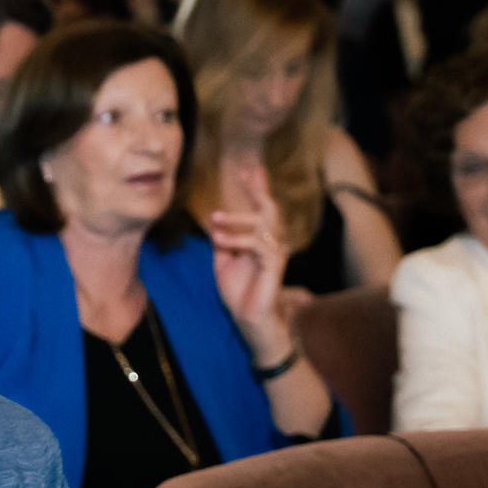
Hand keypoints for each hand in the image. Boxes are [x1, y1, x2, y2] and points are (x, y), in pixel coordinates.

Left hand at [207, 168, 293, 361]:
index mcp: (259, 239)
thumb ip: (222, 242)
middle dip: (258, 190)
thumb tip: (214, 224)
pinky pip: (257, 246)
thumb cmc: (238, 290)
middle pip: (269, 210)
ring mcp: (274, 253)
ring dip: (237, 219)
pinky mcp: (272, 266)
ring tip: (215, 217)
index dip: (255, 189)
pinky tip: (218, 240)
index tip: (248, 169)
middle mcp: (271, 243)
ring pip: (263, 225)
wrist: (247, 318)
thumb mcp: (222, 262)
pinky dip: (236, 240)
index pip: (259, 209)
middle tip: (247, 172)